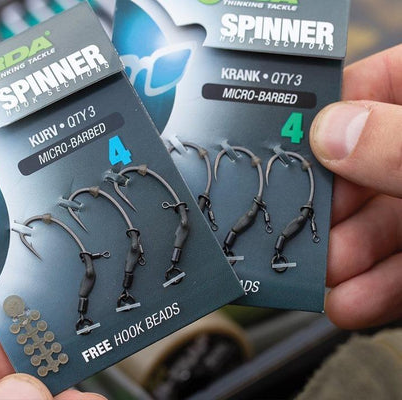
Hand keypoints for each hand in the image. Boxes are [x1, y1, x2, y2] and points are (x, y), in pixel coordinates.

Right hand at [310, 44, 401, 328]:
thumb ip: (401, 142)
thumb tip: (332, 132)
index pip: (373, 86)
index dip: (320, 114)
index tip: (279, 144)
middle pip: (361, 167)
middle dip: (324, 208)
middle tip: (290, 229)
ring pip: (379, 223)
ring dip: (342, 257)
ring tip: (317, 279)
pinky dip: (377, 288)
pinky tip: (352, 303)